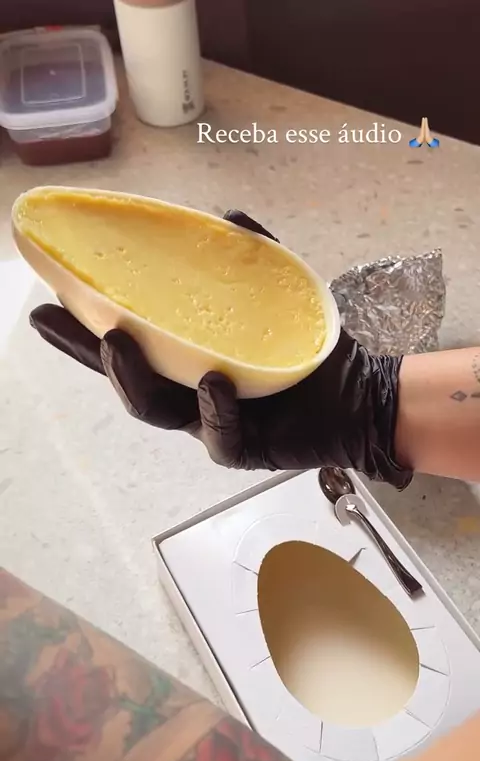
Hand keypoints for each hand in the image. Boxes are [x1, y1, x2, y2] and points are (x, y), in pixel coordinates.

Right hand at [30, 210, 411, 487]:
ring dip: (134, 377)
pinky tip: (216, 383)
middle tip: (53, 322)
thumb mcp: (282, 296)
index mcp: (190, 358)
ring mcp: (210, 421)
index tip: (47, 303)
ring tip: (118, 342)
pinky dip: (217, 408)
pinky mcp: (243, 446)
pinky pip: (220, 432)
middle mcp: (190, 390)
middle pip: (125, 377)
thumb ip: (254, 259)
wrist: (359, 397)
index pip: (130, 341)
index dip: (84, 326)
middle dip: (84, 352)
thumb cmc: (313, 351)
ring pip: (158, 408)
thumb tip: (225, 215)